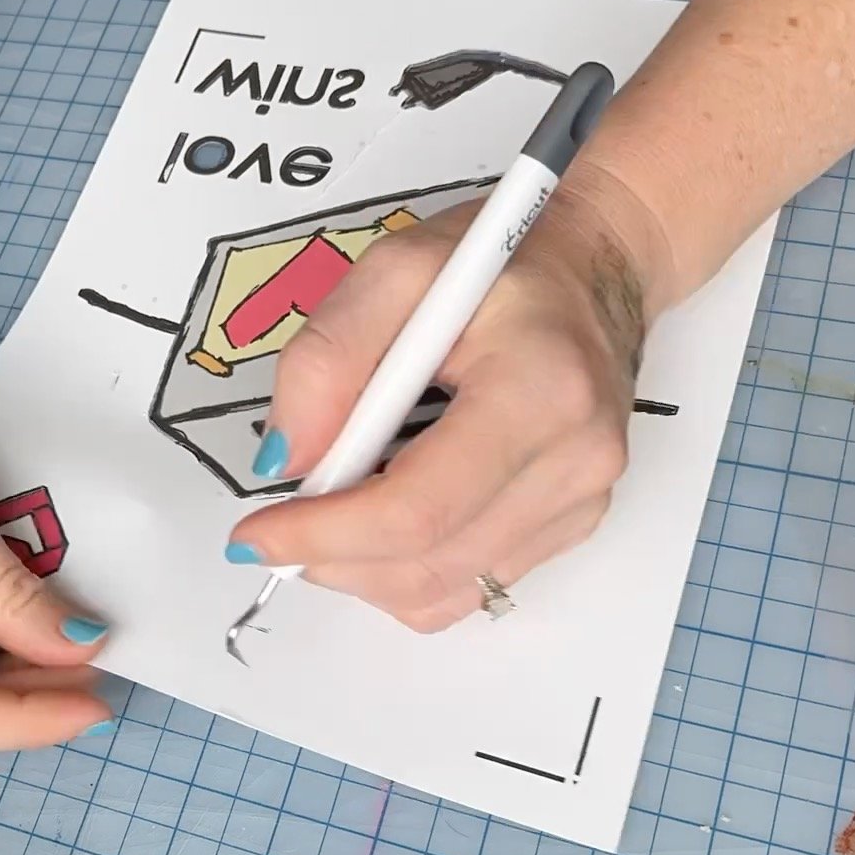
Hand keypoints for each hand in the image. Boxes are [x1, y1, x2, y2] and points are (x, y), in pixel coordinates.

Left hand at [226, 194, 652, 631]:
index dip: (323, 534)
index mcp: (539, 390)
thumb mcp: (394, 270)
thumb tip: (286, 461)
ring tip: (331, 510)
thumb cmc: (502, 262)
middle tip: (276, 524)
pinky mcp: (572, 526)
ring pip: (443, 592)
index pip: (419, 509)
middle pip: (426, 565)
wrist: (599, 267)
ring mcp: (581, 502)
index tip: (254, 535)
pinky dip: (405, 570)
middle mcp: (575, 461)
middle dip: (330, 558)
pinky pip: (469, 586)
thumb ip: (327, 359)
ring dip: (361, 571)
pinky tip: (383, 514)